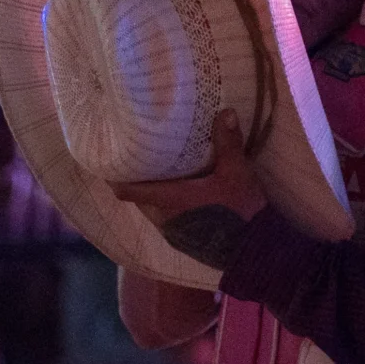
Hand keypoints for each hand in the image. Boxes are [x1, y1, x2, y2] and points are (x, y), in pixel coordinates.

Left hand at [111, 111, 267, 269]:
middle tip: (136, 157)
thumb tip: (225, 112)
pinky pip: (164, 219)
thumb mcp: (236, 172)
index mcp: (170, 199)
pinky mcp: (184, 240)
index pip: (127, 191)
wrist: (255, 251)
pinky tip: (177, 191)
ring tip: (155, 171)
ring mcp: (173, 232)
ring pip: (150, 209)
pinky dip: (163, 204)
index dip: (114, 177)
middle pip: (137, 198)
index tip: (109, 160)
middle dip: (134, 180)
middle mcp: (165, 218)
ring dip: (150, 193)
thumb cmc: (241, 211)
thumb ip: (228, 143)